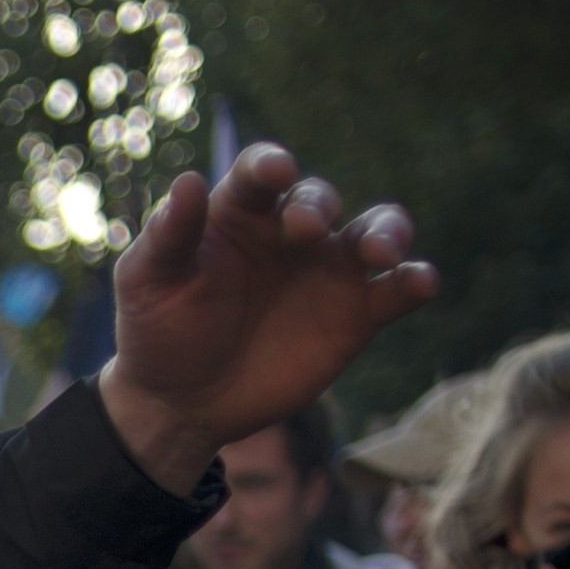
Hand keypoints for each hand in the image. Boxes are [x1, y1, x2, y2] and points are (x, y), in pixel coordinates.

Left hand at [96, 146, 434, 494]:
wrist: (185, 403)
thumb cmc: (158, 332)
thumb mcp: (147, 283)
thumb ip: (167, 235)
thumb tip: (189, 180)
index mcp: (238, 213)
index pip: (260, 173)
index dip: (270, 164)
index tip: (276, 170)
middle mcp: (291, 232)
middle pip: (319, 198)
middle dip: (318, 204)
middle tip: (307, 228)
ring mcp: (328, 271)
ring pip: (375, 232)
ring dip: (387, 232)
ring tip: (381, 254)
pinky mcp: (356, 315)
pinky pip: (395, 290)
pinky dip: (415, 281)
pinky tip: (422, 283)